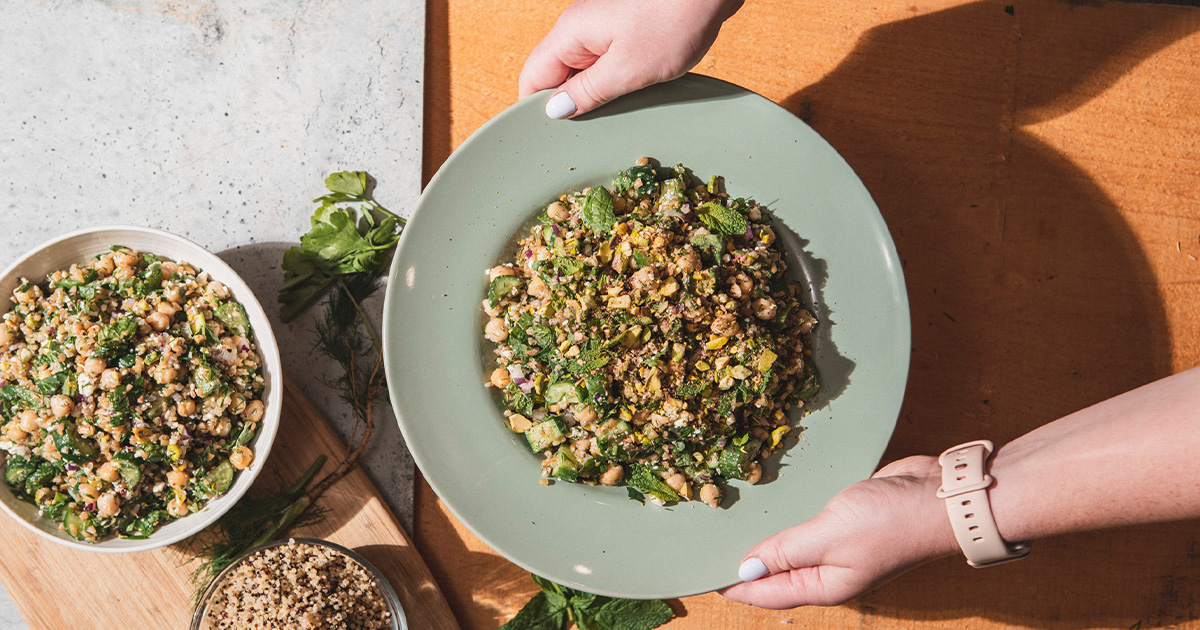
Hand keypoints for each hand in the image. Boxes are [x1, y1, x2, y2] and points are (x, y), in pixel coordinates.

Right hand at [518, 0, 743, 118]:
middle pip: (556, 75)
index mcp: (570, 33)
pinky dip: (614, 81)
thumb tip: (555, 111)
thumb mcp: (628, 69)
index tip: (552, 139)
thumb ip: (587, 93)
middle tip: (588, 135)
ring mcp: (603, 26)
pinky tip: (631, 96)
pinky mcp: (626, 28)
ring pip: (583, 70)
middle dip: (569, 105)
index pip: (532, 78)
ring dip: (595, 94)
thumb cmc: (674, 19)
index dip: (537, 111)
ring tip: (613, 117)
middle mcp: (580, 27)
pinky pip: (607, 61)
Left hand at [720, 456, 958, 608]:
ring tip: (732, 530)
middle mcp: (831, 571)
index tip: (702, 578)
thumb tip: (746, 568)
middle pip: (778, 574)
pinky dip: (790, 519)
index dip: (735, 585)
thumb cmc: (890, 521)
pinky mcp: (849, 520)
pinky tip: (773, 507)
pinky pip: (810, 524)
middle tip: (708, 551)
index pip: (768, 593)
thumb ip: (786, 550)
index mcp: (826, 585)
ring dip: (767, 541)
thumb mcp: (829, 535)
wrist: (941, 496)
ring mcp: (842, 546)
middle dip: (746, 566)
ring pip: (794, 549)